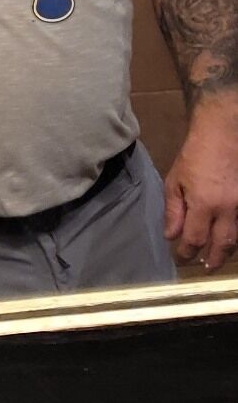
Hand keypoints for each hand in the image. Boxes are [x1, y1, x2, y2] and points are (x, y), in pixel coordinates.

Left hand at [164, 96, 237, 271]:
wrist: (222, 134)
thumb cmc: (194, 155)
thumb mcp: (175, 180)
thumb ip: (173, 210)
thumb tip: (171, 236)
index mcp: (204, 204)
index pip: (195, 239)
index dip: (186, 252)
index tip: (180, 258)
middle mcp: (227, 209)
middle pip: (221, 246)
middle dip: (211, 260)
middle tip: (203, 268)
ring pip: (236, 239)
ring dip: (225, 252)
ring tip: (216, 259)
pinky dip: (236, 237)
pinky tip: (229, 241)